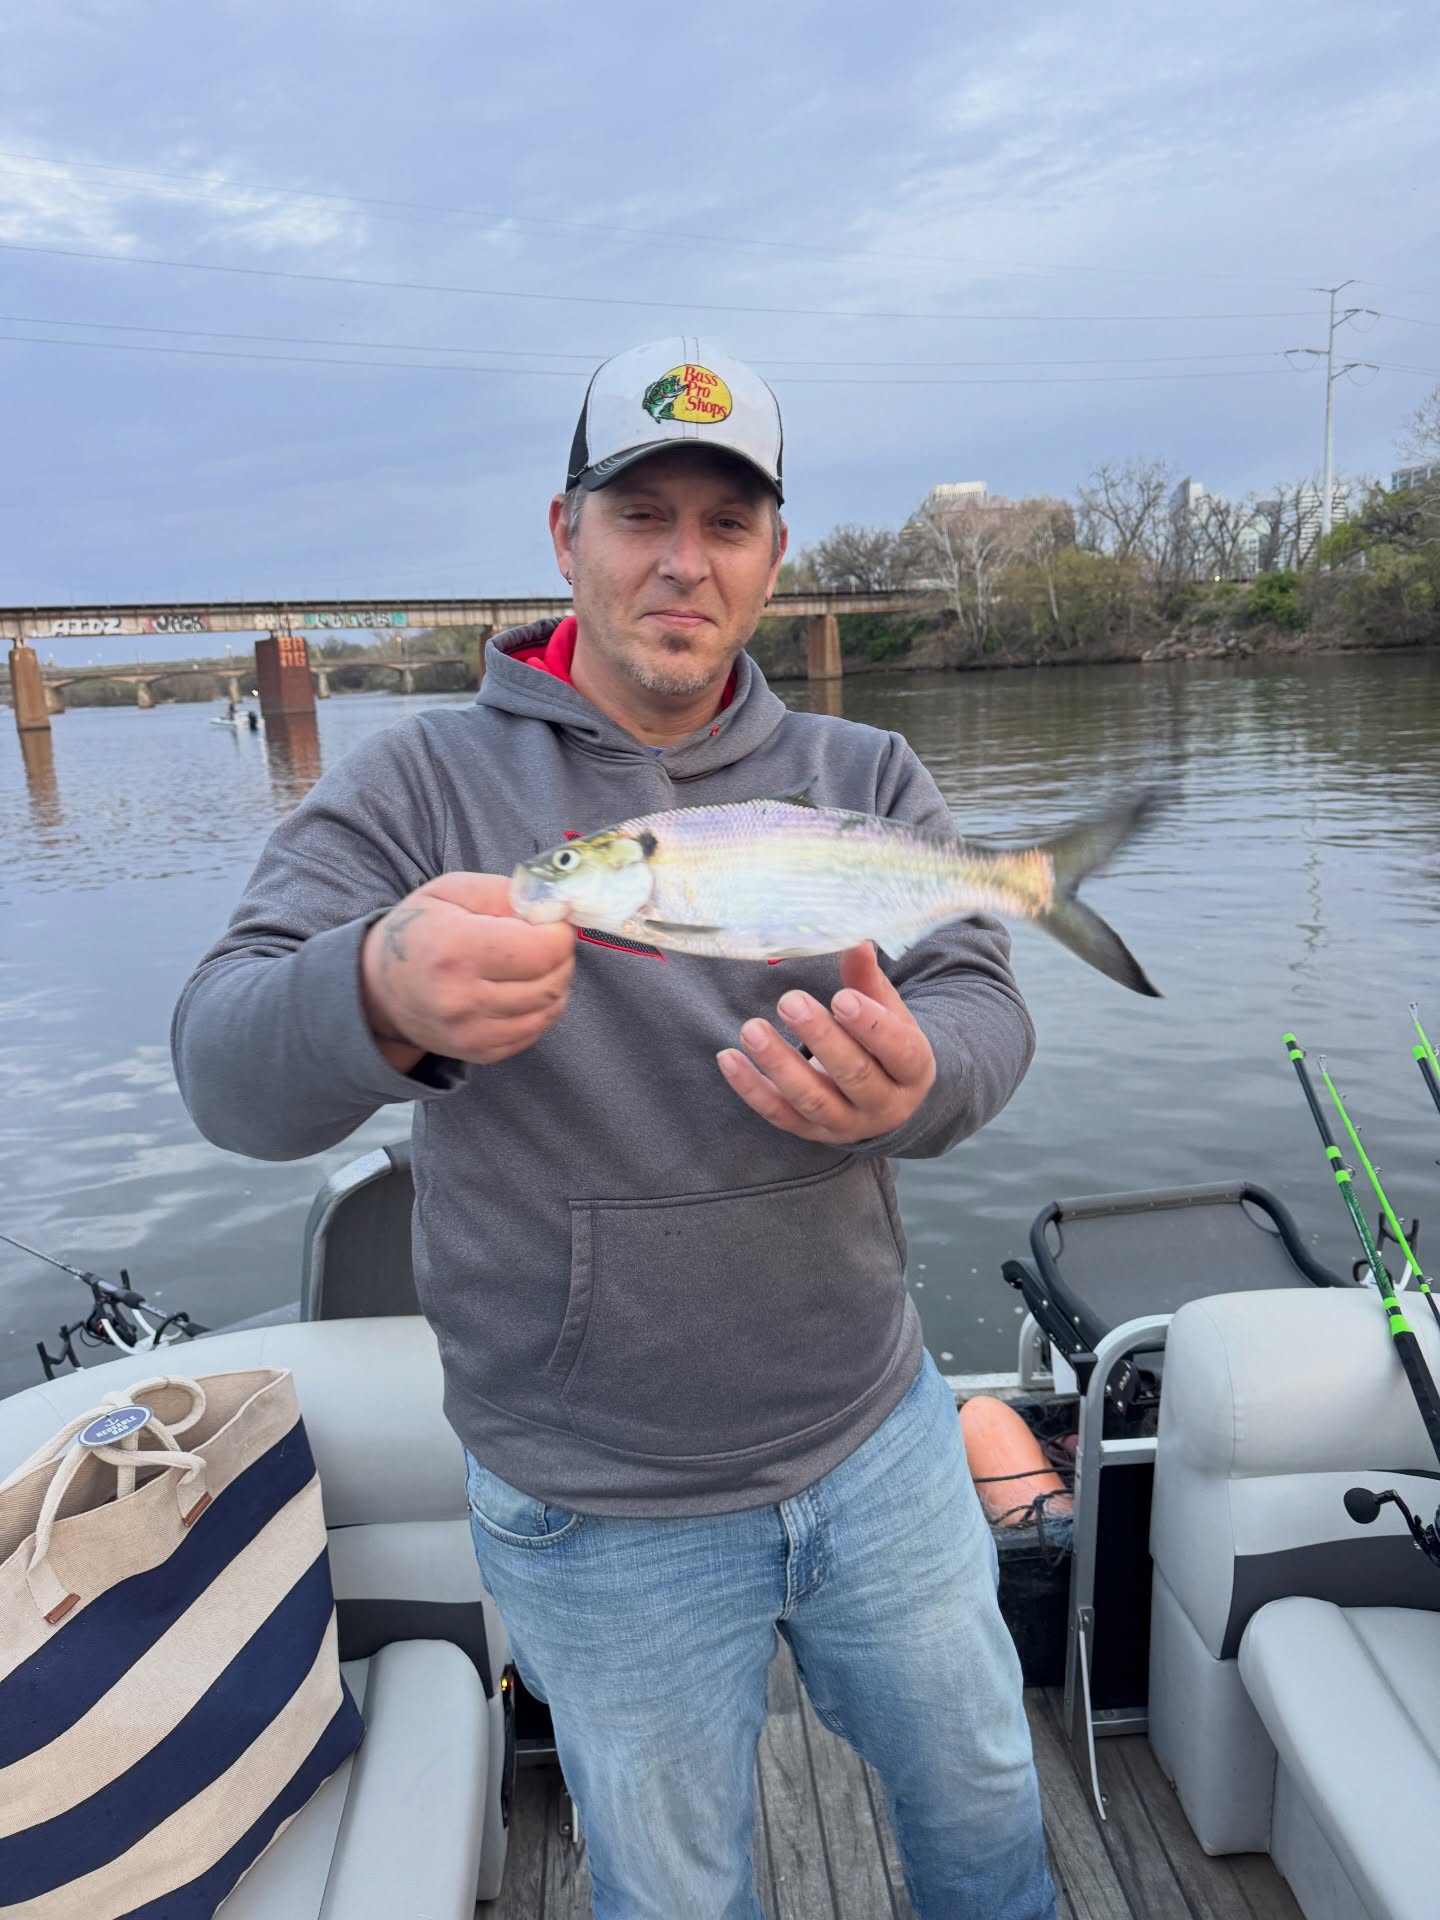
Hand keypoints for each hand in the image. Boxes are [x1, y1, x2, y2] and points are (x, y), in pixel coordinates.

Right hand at [360, 874, 574, 1068]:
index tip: (550, 922)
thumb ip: (505, 892)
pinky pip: (534, 1031)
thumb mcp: (452, 891)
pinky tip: (520, 989)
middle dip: (560, 956)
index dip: (558, 932)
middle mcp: (463, 998)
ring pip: (549, 1009)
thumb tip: (553, 907)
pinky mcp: (480, 1053)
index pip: (544, 950)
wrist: (378, 988)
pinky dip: (539, 1008)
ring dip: (554, 982)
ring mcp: (471, 1032)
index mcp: (457, 949)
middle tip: (545, 940)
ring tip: (532, 964)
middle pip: (552, 981)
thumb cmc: (418, 931)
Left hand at [716, 943, 935, 1145]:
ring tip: (751, 1029)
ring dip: (778, 1064)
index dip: (870, 1025)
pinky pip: (779, 1114)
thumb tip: (855, 939)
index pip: (898, 1050)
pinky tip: (728, 1058)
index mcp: (913, 1070)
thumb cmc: (886, 1043)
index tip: (840, 997)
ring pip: (812, 1099)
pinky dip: (751, 1088)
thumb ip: (868, 979)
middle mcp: (884, 1104)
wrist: (886, 1098)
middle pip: (854, 1075)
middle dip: (820, 1038)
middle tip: (789, 1001)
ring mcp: (846, 1124)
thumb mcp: (888, 1011)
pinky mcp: (811, 1133)